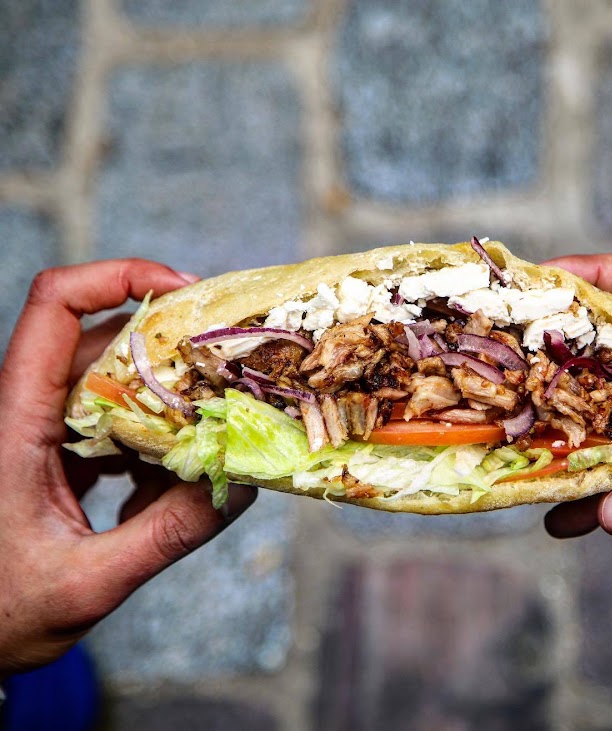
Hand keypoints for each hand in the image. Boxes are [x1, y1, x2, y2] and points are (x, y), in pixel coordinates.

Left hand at [0, 259, 256, 677]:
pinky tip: (172, 478)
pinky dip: (155, 438)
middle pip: (104, 340)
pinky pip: (116, 421)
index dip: (118, 276)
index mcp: (14, 422)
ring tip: (209, 432)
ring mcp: (44, 429)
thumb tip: (239, 486)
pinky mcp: (59, 451)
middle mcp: (27, 410)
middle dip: (171, 348)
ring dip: (168, 400)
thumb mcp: (86, 583)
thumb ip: (165, 536)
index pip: (54, 306)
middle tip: (230, 372)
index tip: (184, 291)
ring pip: (116, 381)